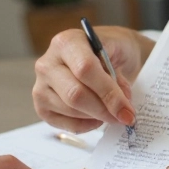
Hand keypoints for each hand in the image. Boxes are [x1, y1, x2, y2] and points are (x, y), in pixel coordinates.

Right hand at [33, 26, 153, 132]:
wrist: (104, 54)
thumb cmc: (112, 51)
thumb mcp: (121, 52)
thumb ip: (119, 78)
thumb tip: (120, 108)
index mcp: (66, 42)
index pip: (85, 69)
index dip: (108, 92)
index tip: (128, 110)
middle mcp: (47, 63)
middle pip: (74, 94)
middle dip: (103, 109)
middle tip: (125, 117)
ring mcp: (40, 86)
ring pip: (70, 110)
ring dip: (97, 116)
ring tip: (112, 112)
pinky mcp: (41, 106)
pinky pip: (64, 123)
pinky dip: (86, 125)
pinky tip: (97, 118)